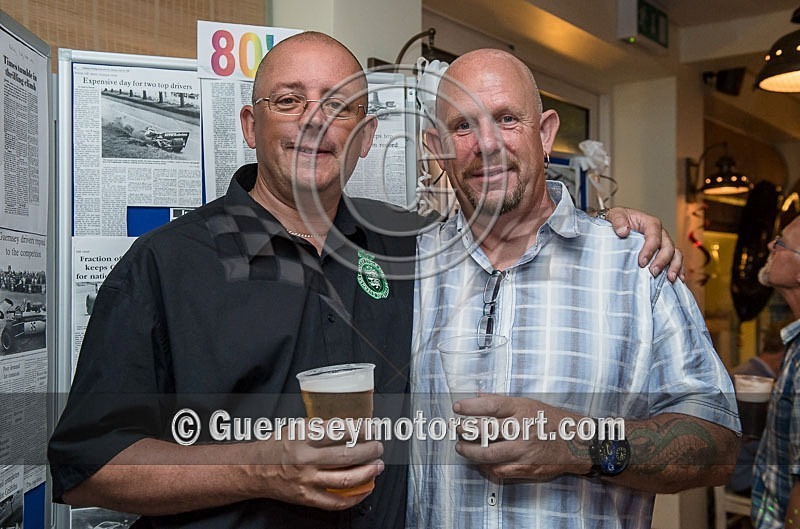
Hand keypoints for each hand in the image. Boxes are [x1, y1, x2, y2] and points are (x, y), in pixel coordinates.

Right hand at [254, 421, 384, 509]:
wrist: (254, 470)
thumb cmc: (277, 446)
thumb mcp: (297, 428)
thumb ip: (321, 427)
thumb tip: (350, 426)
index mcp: (303, 438)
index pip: (339, 431)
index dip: (360, 430)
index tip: (371, 428)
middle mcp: (305, 460)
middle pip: (347, 456)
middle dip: (370, 450)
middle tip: (378, 446)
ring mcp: (307, 481)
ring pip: (346, 479)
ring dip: (368, 472)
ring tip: (378, 466)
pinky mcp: (306, 497)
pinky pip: (335, 502)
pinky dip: (354, 497)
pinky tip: (365, 489)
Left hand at [452, 395, 590, 481]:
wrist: (578, 442)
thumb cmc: (551, 420)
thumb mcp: (529, 403)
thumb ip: (502, 400)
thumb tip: (477, 394)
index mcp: (522, 409)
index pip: (491, 405)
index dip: (471, 407)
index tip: (457, 407)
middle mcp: (522, 429)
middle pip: (486, 430)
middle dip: (465, 430)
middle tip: (456, 429)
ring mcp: (524, 450)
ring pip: (488, 453)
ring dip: (470, 451)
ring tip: (461, 447)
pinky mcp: (526, 467)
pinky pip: (499, 470)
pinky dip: (485, 467)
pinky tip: (478, 463)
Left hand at [604, 207, 683, 282]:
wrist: (619, 224)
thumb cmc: (619, 220)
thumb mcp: (615, 215)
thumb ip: (618, 221)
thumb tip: (623, 231)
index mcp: (650, 223)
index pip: (654, 236)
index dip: (649, 250)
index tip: (641, 262)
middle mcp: (660, 233)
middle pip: (668, 246)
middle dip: (662, 260)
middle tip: (653, 272)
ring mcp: (664, 243)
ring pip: (675, 254)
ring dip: (674, 266)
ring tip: (670, 278)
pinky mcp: (663, 252)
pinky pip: (675, 260)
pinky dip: (679, 269)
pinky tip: (678, 279)